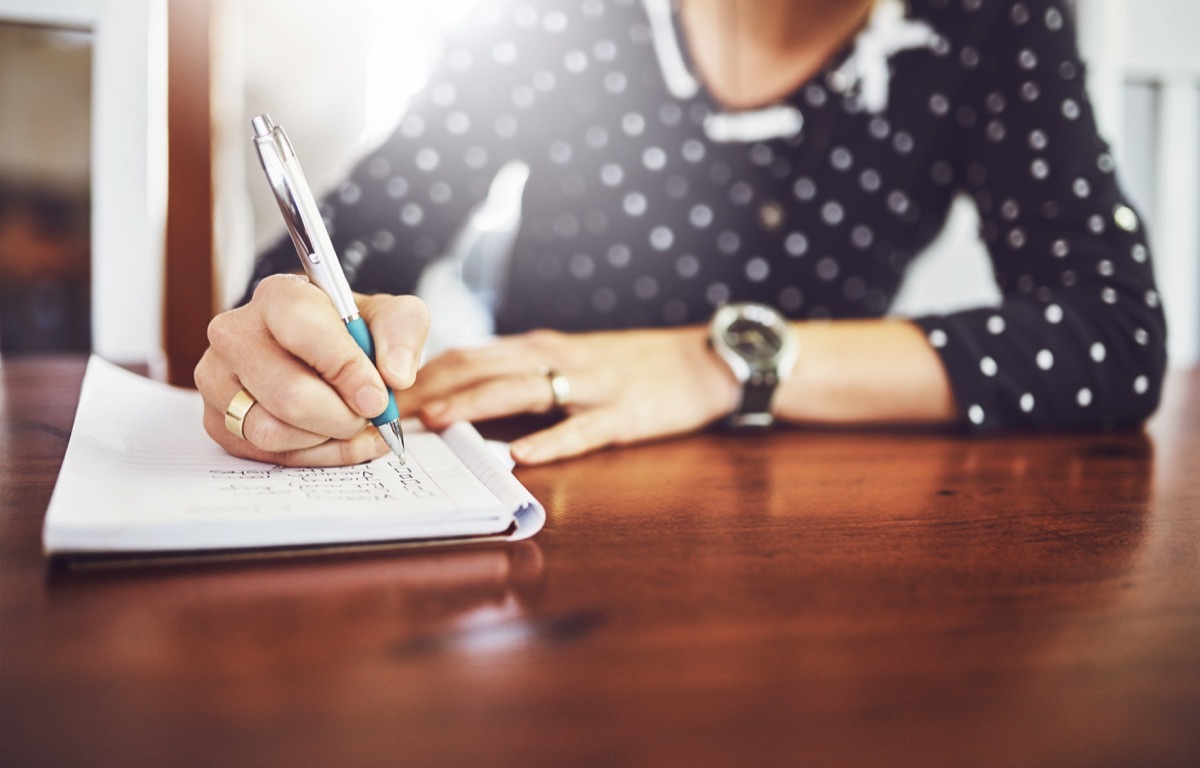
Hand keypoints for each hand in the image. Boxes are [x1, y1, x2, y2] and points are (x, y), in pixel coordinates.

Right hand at [195, 274, 429, 465]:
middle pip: (289, 395)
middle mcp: (235, 333)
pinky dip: (311, 455)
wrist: (327, 355)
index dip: (345, 369)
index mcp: (278, 296)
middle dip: (343, 417)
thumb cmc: (355, 334)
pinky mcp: (217, 420)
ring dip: (326, 438)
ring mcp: (218, 379)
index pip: (303, 329)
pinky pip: (265, 455)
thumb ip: (403, 332)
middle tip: (368, 415)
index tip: (377, 396)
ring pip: (273, 431)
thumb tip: (394, 375)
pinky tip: (332, 438)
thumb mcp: (393, 318)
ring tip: (349, 422)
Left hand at [403, 327, 740, 464]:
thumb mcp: (571, 360)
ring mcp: (592, 386)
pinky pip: (583, 429)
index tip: (382, 392)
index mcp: (543, 348)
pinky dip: (551, 441)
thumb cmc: (633, 366)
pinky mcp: (625, 413)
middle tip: (386, 411)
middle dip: (431, 387)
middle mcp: (559, 359)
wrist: (703, 362)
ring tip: (435, 421)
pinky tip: (523, 456)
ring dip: (475, 404)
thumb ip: (523, 374)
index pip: (471, 354)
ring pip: (523, 390)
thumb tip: (464, 393)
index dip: (423, 372)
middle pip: (485, 367)